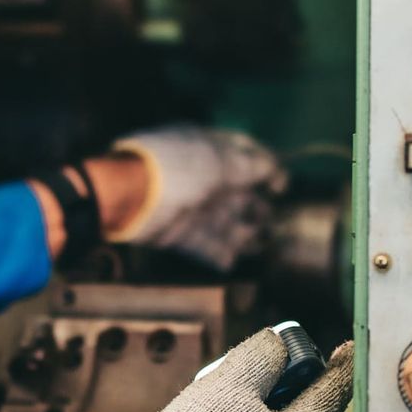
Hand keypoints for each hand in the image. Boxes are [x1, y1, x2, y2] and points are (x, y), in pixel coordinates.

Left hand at [105, 127, 287, 271]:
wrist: (130, 196)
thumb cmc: (178, 169)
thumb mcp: (220, 160)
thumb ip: (251, 165)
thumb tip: (275, 167)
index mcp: (209, 150)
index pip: (244, 154)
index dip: (268, 169)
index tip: (281, 186)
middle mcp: (203, 177)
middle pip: (238, 193)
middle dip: (257, 207)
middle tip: (271, 220)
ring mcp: (191, 206)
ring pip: (225, 221)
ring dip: (244, 234)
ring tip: (257, 243)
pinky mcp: (180, 234)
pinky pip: (205, 246)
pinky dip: (219, 255)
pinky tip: (231, 261)